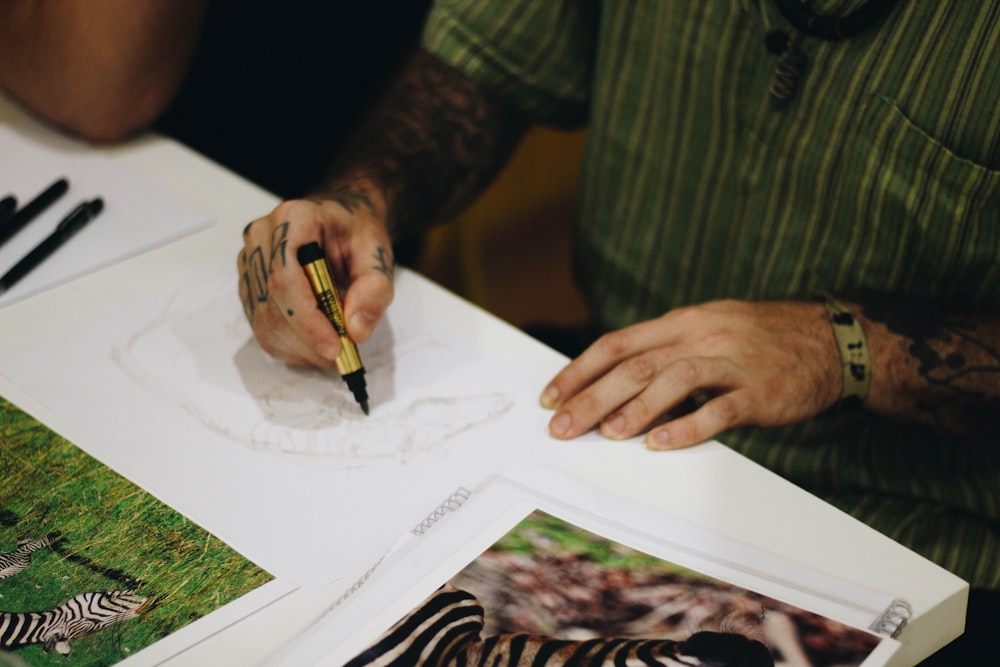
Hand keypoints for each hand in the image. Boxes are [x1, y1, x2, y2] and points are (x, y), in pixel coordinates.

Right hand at [238, 194, 394, 367]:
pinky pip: (262, 327)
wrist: (344, 222)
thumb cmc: (357, 233)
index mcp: (292, 220)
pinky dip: (290, 347)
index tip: (335, 346)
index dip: (307, 320)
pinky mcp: (249, 285)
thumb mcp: (378, 254)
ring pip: (264, 322)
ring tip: (334, 353)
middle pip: (273, 304)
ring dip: (300, 349)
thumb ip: (375, 288)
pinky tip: (316, 347)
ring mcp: (250, 262)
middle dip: (308, 340)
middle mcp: (261, 238)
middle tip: (344, 357)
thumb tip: (356, 330)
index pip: (285, 278)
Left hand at [539, 300, 842, 448]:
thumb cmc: (757, 339)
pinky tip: (661, 444)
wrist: (830, 339)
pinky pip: (719, 410)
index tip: (551, 396)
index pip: (617, 344)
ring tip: (607, 434)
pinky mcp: (760, 391)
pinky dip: (687, 428)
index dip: (579, 370)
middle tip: (562, 426)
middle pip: (635, 365)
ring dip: (635, 409)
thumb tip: (610, 382)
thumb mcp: (706, 329)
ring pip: (673, 381)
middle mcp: (701, 336)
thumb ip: (663, 351)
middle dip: (591, 396)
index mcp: (681, 322)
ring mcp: (732, 362)